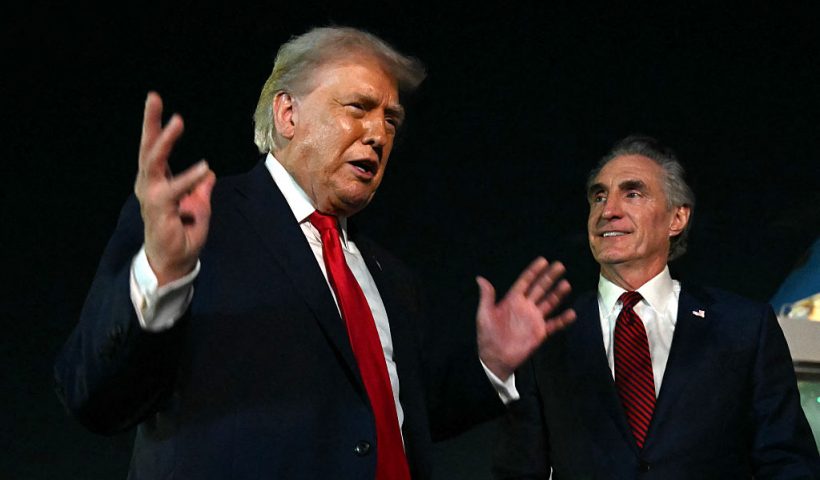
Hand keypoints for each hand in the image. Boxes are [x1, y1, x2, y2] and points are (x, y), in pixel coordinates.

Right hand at [134, 91, 215, 285]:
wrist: (175, 262)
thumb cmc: (183, 234)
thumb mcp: (198, 207)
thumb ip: (201, 190)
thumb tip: (210, 175)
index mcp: (157, 182)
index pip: (155, 148)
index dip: (156, 126)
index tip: (156, 101)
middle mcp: (150, 185)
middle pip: (148, 148)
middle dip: (150, 122)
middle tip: (153, 97)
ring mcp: (152, 196)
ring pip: (154, 161)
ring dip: (166, 140)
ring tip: (178, 120)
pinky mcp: (160, 209)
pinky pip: (175, 190)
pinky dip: (190, 178)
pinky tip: (205, 168)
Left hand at [476, 257, 575, 380]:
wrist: (495, 358)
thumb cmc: (487, 335)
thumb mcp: (484, 314)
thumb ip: (486, 297)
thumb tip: (480, 278)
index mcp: (512, 300)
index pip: (525, 282)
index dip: (533, 271)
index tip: (543, 260)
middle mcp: (525, 307)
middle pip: (540, 288)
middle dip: (549, 277)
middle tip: (560, 266)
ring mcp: (534, 319)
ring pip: (549, 303)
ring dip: (557, 294)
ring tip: (566, 284)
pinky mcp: (540, 332)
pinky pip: (554, 324)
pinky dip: (563, 320)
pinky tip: (571, 313)